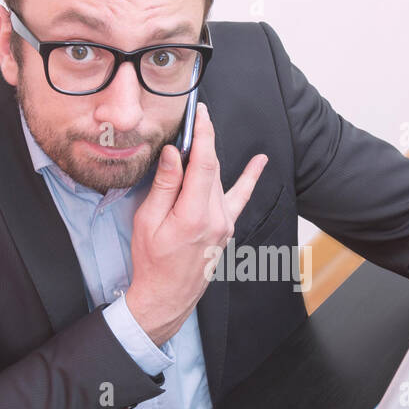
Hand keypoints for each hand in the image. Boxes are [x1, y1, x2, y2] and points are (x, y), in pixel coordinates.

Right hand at [126, 102, 267, 344]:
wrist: (166, 296)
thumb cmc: (152, 262)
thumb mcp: (148, 222)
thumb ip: (164, 185)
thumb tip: (172, 153)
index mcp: (194, 214)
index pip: (204, 163)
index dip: (203, 134)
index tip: (200, 113)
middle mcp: (216, 218)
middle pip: (211, 168)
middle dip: (201, 142)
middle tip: (190, 121)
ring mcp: (225, 224)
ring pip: (219, 180)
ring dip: (208, 158)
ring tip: (203, 132)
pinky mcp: (227, 229)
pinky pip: (240, 198)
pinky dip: (250, 178)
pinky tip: (261, 162)